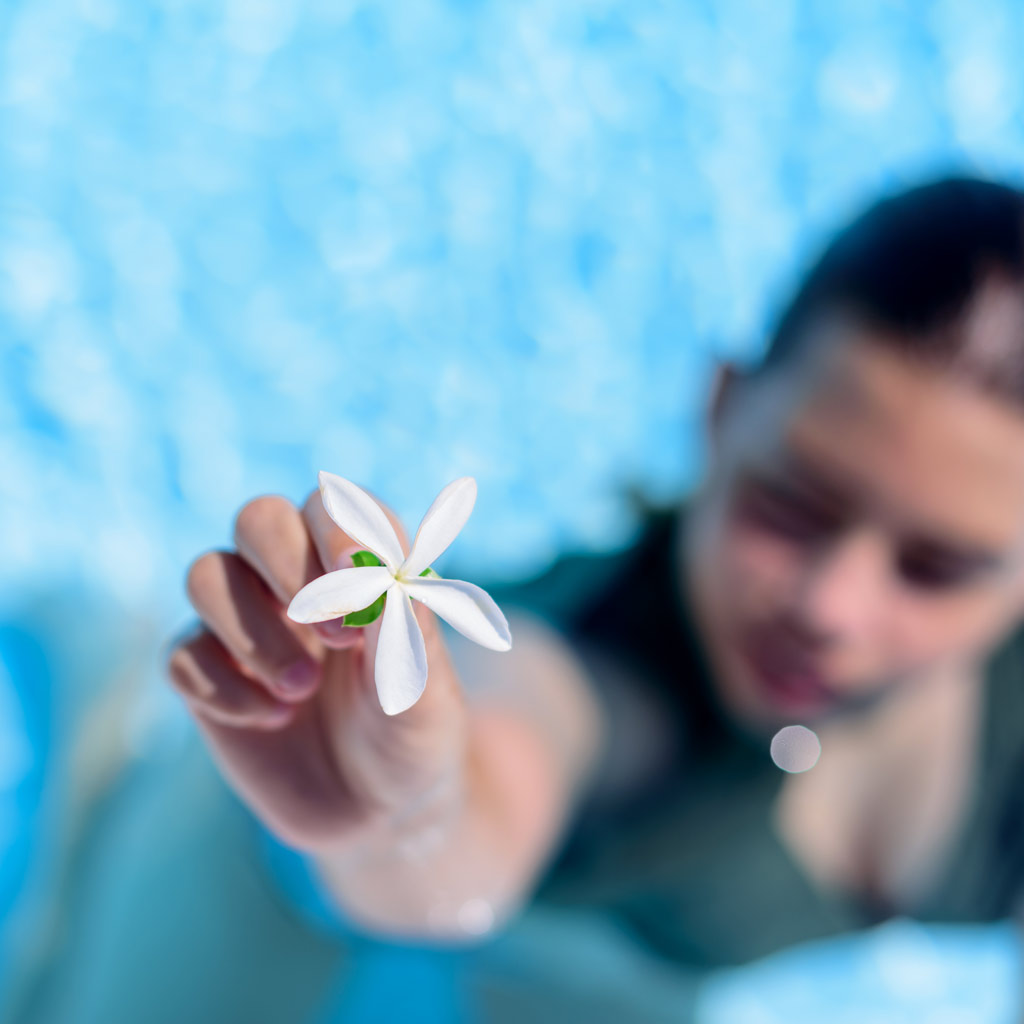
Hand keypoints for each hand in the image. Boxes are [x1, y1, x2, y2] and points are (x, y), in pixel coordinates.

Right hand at [164, 486, 470, 853]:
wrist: (381, 811)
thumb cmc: (413, 733)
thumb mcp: (425, 691)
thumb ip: (404, 628)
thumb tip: (373, 567)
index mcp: (357, 568)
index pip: (332, 505)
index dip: (338, 532)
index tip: (361, 581)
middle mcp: (296, 584)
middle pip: (258, 518)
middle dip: (286, 565)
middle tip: (332, 634)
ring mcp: (248, 628)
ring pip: (206, 574)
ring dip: (251, 629)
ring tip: (303, 688)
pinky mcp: (210, 680)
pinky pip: (184, 654)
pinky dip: (224, 686)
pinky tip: (273, 719)